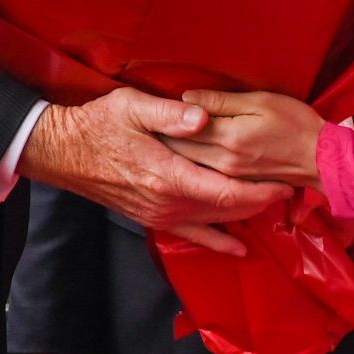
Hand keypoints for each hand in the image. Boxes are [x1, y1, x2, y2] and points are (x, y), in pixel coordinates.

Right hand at [19, 89, 291, 255]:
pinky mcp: (153, 218)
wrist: (64, 153)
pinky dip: (218, 241)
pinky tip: (238, 247)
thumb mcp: (132, 106)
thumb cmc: (98, 124)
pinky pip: (192, 235)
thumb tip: (204, 117)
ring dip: (245, 215)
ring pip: (214, 223)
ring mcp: (160, 215)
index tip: (285, 182)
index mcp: (169, 176)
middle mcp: (168, 203)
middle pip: (227, 210)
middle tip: (289, 188)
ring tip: (273, 205)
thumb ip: (171, 113)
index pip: (227, 192)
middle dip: (261, 202)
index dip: (260, 191)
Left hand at [160, 89, 325, 187]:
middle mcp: (223, 161)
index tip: (145, 110)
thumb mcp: (261, 101)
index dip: (163, 118)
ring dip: (170, 154)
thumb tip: (188, 97)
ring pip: (188, 165)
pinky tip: (178, 164)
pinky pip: (203, 177)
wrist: (320, 159)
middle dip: (159, 138)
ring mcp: (228, 176)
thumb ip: (222, 101)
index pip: (183, 127)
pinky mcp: (235, 185)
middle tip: (141, 127)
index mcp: (228, 137)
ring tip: (151, 142)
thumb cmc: (295, 123)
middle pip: (180, 150)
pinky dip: (188, 168)